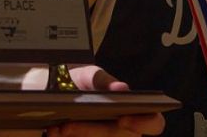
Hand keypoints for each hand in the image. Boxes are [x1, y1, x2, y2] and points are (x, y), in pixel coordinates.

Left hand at [44, 65, 163, 136]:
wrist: (53, 90)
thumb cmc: (79, 82)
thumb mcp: (89, 74)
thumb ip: (103, 80)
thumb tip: (122, 89)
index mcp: (133, 110)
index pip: (153, 123)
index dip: (144, 123)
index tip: (123, 119)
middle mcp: (122, 130)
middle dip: (93, 132)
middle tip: (70, 124)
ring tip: (57, 128)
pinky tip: (54, 131)